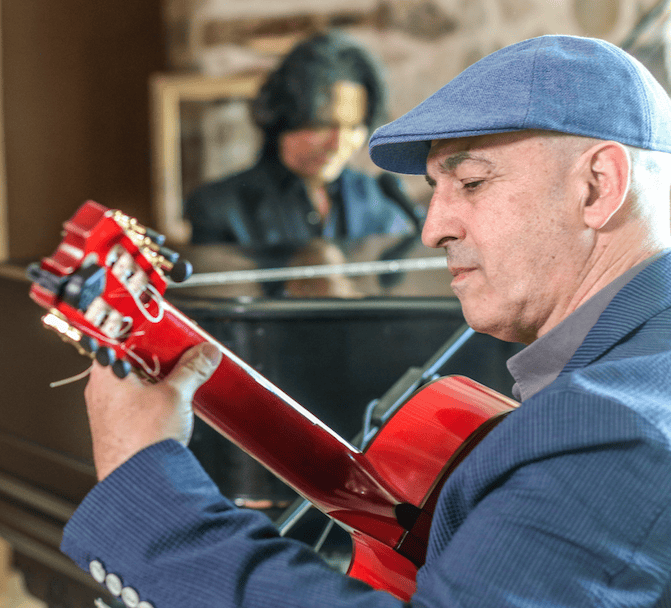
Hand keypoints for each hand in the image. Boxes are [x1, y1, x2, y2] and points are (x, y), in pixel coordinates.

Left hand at [84, 342, 221, 479]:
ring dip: (157, 376)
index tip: (166, 328)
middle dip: (157, 354)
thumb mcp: (176, 394)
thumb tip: (206, 352)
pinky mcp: (117, 426)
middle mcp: (100, 388)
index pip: (120, 335)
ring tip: (182, 376)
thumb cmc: (144, 440)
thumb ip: (192, 368)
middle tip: (181, 351)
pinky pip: (134, 399)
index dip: (145, 330)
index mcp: (105, 371)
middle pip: (129, 357)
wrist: (140, 483)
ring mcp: (107, 409)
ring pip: (133, 379)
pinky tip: (172, 399)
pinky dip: (153, 394)